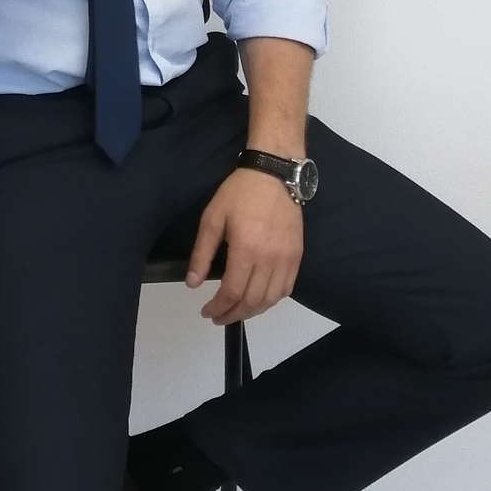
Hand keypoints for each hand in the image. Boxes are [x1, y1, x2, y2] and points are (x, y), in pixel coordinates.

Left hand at [186, 168, 303, 325]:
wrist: (274, 173)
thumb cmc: (239, 192)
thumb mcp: (213, 217)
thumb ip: (202, 253)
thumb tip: (193, 284)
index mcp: (246, 250)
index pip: (232, 292)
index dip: (218, 307)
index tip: (206, 312)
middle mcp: (269, 259)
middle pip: (252, 301)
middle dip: (233, 315)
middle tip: (218, 316)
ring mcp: (287, 258)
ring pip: (271, 299)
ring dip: (253, 311)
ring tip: (237, 310)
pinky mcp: (297, 255)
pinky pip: (287, 288)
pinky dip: (272, 300)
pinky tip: (259, 298)